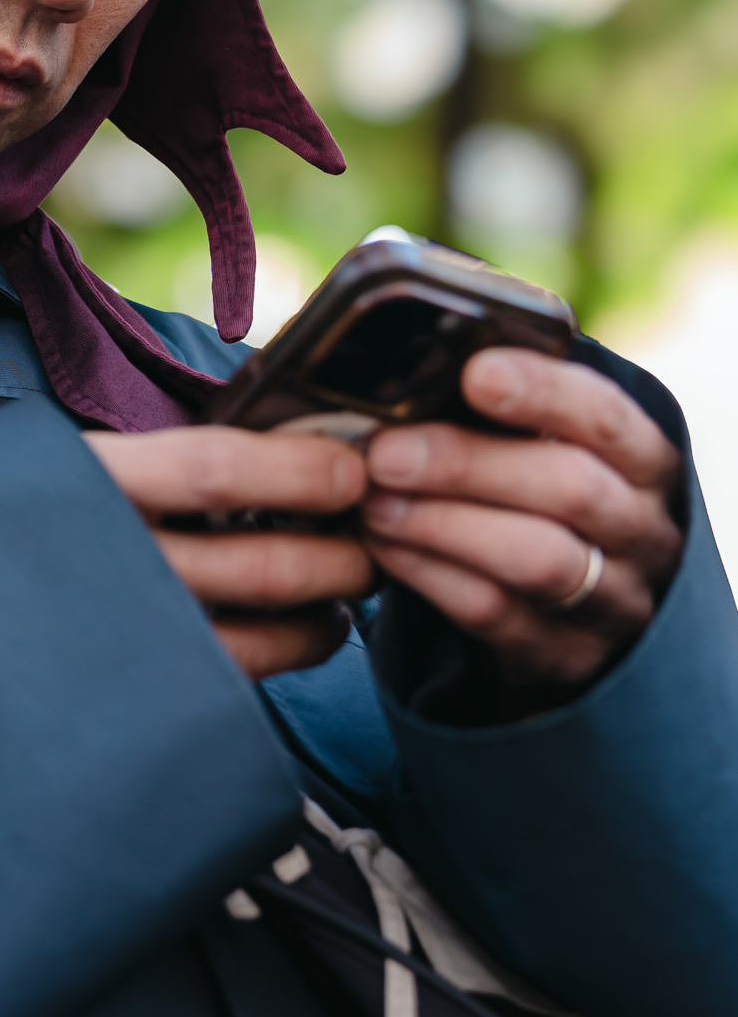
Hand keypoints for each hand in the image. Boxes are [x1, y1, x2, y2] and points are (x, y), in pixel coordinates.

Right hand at [85, 427, 370, 679]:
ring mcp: (126, 638)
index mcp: (90, 483)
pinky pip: (243, 674)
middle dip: (344, 551)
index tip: (353, 468)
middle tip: (378, 530)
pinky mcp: (144, 691)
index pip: (216, 470)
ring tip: (354, 580)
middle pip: (261, 563)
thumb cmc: (26, 520)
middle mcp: (109, 564)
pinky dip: (300, 647)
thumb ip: (167, 460)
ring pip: (265, 629)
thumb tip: (292, 441)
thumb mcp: (79, 464)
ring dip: (331, 603)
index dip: (301, 469)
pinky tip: (317, 626)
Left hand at [363, 348, 683, 693]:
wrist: (578, 612)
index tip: (475, 372)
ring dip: (442, 524)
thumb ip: (502, 413)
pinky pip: (495, 614)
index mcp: (644, 462)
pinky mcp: (565, 656)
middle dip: (468, 464)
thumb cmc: (540, 499)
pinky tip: (382, 546)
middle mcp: (643, 531)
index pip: (607, 418)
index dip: (545, 392)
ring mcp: (612, 601)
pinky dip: (429, 575)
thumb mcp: (546, 451)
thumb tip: (414, 360)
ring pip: (536, 558)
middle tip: (386, 452)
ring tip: (373, 501)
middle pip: (570, 489)